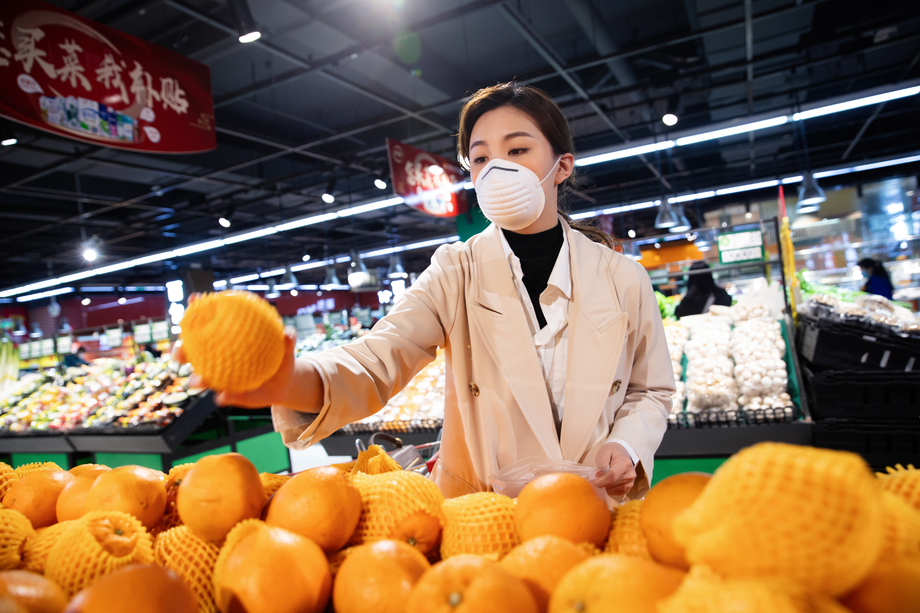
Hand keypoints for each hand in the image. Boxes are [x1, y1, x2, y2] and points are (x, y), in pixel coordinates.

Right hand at [173, 293, 302, 408]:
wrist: (283, 384)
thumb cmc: (280, 358)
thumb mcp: (285, 348)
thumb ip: (287, 339)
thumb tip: (288, 332)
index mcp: (226, 343)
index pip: (206, 327)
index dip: (197, 312)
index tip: (193, 300)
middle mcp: (217, 359)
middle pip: (191, 354)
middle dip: (180, 351)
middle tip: (180, 350)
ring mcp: (221, 378)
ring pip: (201, 378)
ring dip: (196, 379)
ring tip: (199, 380)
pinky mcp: (229, 395)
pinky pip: (224, 396)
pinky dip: (223, 397)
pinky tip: (222, 397)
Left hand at [591, 442, 636, 496]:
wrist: (622, 453)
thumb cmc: (612, 451)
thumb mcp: (604, 453)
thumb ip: (601, 464)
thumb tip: (598, 475)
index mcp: (625, 463)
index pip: (611, 476)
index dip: (600, 481)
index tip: (591, 483)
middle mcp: (630, 474)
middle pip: (612, 483)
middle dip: (600, 484)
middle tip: (591, 482)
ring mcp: (630, 481)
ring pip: (613, 489)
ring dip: (603, 487)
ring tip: (597, 481)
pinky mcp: (628, 487)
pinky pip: (616, 492)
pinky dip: (608, 490)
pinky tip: (604, 484)